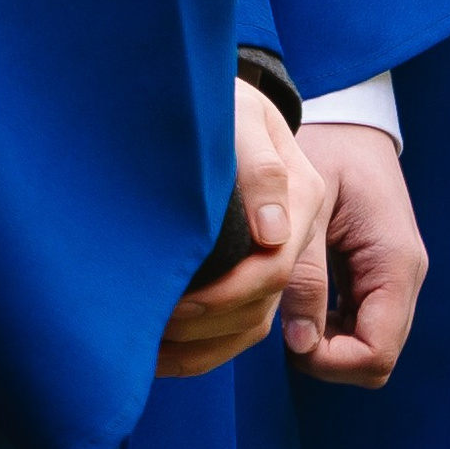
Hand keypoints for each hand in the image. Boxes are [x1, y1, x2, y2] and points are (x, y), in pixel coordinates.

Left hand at [157, 81, 328, 382]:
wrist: (219, 94)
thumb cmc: (225, 100)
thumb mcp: (242, 118)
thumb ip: (260, 167)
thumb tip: (272, 233)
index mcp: (302, 196)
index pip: (273, 269)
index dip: (223, 298)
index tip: (172, 304)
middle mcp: (297, 232)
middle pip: (262, 307)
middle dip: (203, 328)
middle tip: (147, 329)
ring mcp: (280, 252)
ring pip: (253, 327)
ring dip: (201, 349)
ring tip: (148, 353)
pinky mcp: (258, 266)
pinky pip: (243, 326)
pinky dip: (204, 350)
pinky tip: (163, 354)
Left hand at [287, 126, 426, 386]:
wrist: (345, 116)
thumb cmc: (326, 149)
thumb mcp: (310, 205)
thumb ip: (306, 273)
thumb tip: (299, 344)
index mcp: (395, 262)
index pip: (376, 354)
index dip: (329, 361)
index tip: (286, 338)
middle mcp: (404, 276)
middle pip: (374, 357)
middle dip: (326, 357)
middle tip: (281, 324)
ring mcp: (395, 276)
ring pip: (367, 344)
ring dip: (325, 343)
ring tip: (286, 308)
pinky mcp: (379, 273)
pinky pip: (361, 322)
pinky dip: (329, 326)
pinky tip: (299, 297)